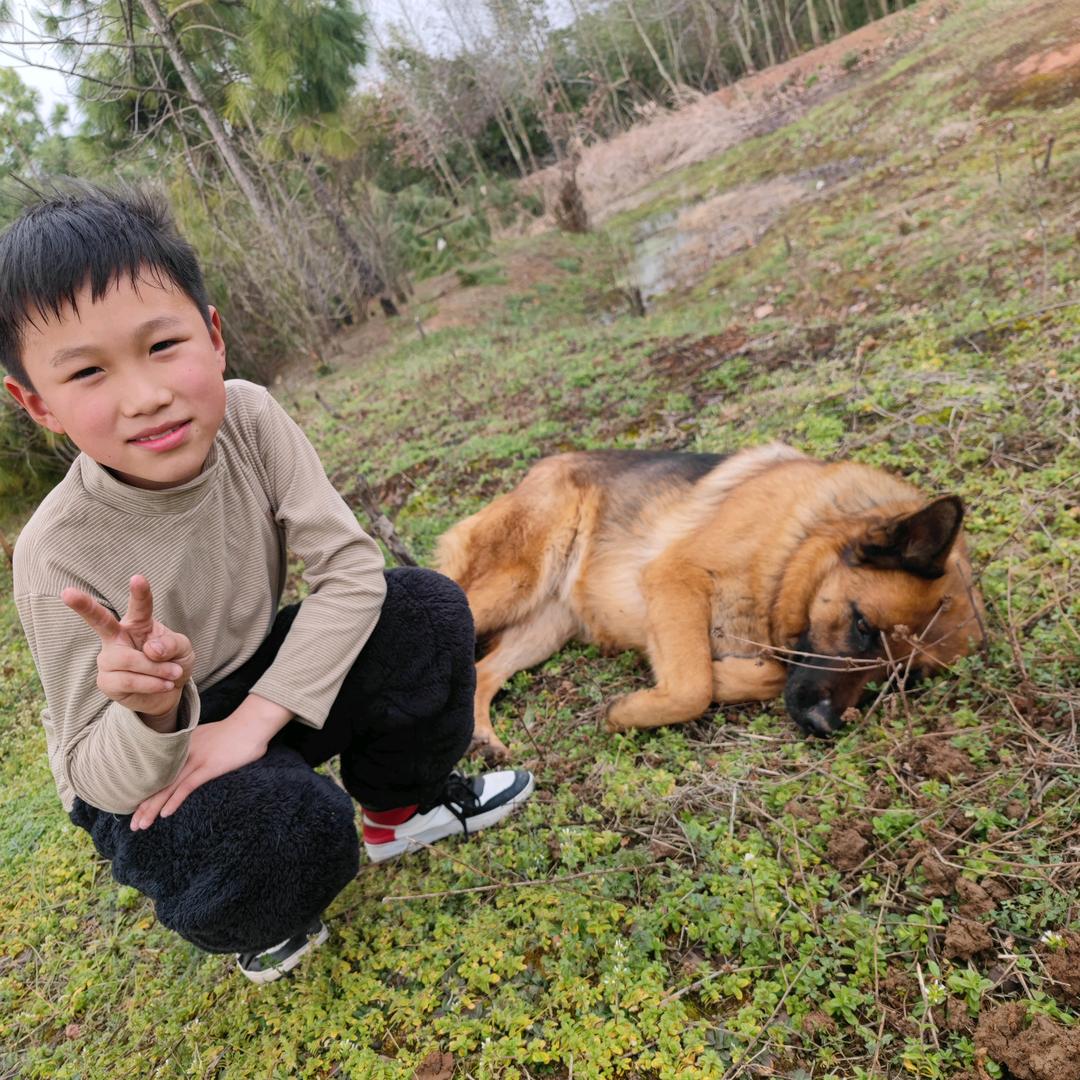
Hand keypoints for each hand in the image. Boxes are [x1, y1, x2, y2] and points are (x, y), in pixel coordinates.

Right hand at [63, 575, 193, 721]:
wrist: (168, 692)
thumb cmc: (172, 662)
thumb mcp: (182, 649)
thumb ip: (171, 644)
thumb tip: (151, 649)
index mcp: (138, 623)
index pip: (139, 606)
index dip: (139, 593)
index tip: (138, 578)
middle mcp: (117, 637)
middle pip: (99, 621)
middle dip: (83, 606)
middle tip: (67, 592)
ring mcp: (109, 658)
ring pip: (128, 660)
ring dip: (156, 669)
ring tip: (172, 674)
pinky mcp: (106, 681)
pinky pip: (128, 680)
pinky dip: (151, 683)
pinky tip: (163, 685)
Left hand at [130, 694, 292, 829]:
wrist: (252, 723)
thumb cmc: (237, 731)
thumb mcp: (210, 737)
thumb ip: (198, 747)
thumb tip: (195, 759)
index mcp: (182, 746)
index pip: (159, 773)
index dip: (146, 792)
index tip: (136, 808)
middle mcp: (184, 753)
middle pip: (159, 782)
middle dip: (144, 805)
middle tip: (133, 824)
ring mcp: (195, 759)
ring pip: (168, 787)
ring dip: (153, 808)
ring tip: (141, 825)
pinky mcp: (209, 766)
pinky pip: (187, 786)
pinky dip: (175, 800)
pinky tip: (166, 813)